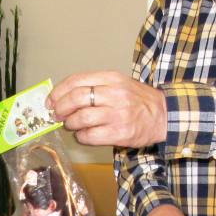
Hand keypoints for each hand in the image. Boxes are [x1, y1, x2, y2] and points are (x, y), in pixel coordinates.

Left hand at [47, 71, 166, 147]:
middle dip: (60, 108)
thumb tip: (64, 97)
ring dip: (70, 124)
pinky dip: (81, 137)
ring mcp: (117, 114)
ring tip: (72, 125)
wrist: (164, 115)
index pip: (76, 81)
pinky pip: (90, 136)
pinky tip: (83, 135)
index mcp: (111, 78)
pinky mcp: (119, 133)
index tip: (50, 101)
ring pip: (81, 118)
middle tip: (57, 115)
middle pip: (75, 99)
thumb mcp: (119, 83)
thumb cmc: (138, 100)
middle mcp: (114, 94)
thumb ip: (94, 86)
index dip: (58, 92)